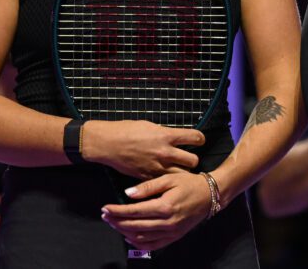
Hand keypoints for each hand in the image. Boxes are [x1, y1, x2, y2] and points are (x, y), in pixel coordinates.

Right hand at [83, 120, 205, 178]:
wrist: (107, 143)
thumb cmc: (127, 130)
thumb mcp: (150, 126)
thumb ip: (165, 133)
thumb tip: (175, 137)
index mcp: (167, 135)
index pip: (195, 137)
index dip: (199, 139)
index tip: (198, 140)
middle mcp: (165, 151)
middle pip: (193, 160)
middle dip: (193, 160)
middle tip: (189, 159)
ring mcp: (156, 166)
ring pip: (181, 174)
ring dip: (183, 172)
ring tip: (179, 170)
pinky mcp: (147, 177)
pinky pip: (164, 181)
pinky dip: (166, 180)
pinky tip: (165, 178)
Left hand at [101, 171, 211, 251]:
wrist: (211, 195)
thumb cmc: (190, 183)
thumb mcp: (170, 178)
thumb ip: (148, 187)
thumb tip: (127, 194)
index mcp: (165, 206)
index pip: (134, 211)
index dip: (117, 211)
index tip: (105, 208)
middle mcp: (167, 222)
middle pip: (135, 225)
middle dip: (117, 221)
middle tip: (105, 216)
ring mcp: (171, 232)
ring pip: (141, 237)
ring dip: (124, 232)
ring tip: (114, 224)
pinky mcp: (174, 237)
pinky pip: (152, 246)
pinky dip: (138, 243)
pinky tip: (129, 236)